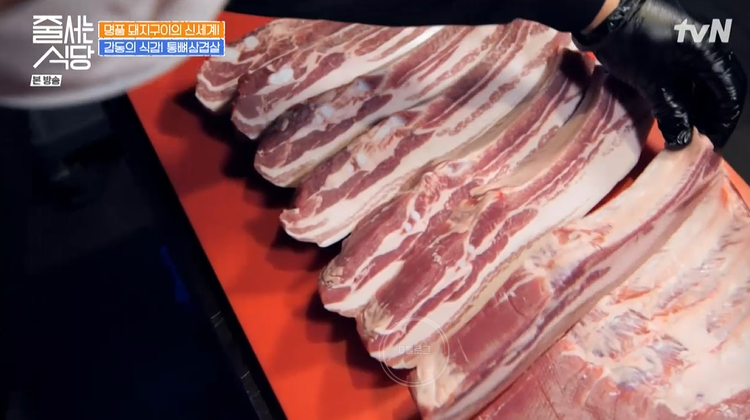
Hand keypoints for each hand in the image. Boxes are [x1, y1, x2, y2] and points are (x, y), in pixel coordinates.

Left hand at [573, 0, 745, 149]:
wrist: (606, 15)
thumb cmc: (630, 46)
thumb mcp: (650, 83)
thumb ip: (671, 112)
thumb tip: (683, 141)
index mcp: (708, 54)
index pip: (729, 92)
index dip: (724, 120)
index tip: (713, 143)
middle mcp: (706, 46)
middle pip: (721, 86)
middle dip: (713, 114)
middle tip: (699, 138)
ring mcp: (690, 44)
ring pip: (705, 80)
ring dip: (699, 104)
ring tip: (686, 127)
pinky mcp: (675, 45)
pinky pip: (690, 72)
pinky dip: (686, 92)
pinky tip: (675, 109)